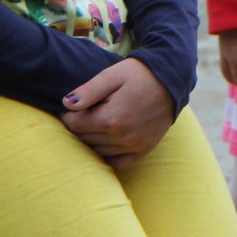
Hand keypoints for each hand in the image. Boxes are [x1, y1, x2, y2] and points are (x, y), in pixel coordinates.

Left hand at [61, 59, 175, 170]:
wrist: (170, 79)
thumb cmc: (138, 74)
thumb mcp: (111, 75)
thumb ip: (88, 91)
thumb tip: (66, 104)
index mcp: (111, 118)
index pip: (75, 125)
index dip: (67, 116)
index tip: (68, 108)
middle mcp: (123, 137)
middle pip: (86, 139)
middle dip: (79, 126)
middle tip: (81, 113)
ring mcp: (135, 146)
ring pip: (99, 151)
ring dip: (92, 140)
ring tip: (94, 123)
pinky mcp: (145, 149)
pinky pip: (119, 162)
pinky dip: (109, 154)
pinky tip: (107, 140)